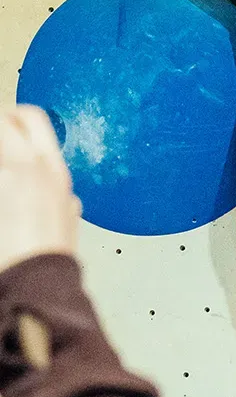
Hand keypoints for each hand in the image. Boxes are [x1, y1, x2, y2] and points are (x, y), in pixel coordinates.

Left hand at [0, 107, 80, 275]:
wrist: (35, 280)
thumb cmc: (50, 258)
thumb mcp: (69, 219)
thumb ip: (61, 197)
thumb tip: (60, 197)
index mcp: (54, 170)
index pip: (31, 117)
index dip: (13, 117)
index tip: (7, 125)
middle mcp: (27, 167)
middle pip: (2, 120)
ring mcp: (3, 176)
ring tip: (3, 181)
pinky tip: (0, 203)